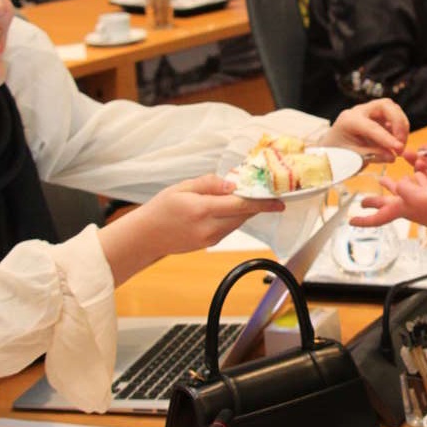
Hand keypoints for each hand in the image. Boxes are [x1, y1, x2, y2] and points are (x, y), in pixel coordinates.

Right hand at [99, 174, 282, 286]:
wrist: (146, 237)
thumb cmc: (161, 209)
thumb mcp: (181, 188)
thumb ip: (208, 184)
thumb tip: (232, 183)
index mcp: (202, 210)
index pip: (240, 205)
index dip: (263, 203)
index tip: (279, 200)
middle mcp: (209, 228)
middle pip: (244, 215)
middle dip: (258, 204)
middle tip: (268, 191)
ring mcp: (210, 239)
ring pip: (238, 222)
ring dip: (246, 210)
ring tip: (248, 196)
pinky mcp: (210, 243)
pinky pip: (229, 228)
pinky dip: (234, 217)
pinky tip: (230, 207)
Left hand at [326, 99, 409, 158]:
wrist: (332, 150)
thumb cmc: (338, 155)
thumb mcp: (352, 159)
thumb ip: (372, 156)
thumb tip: (392, 156)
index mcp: (349, 120)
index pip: (372, 126)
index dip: (387, 138)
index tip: (398, 149)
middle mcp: (359, 111)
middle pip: (385, 105)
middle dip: (398, 123)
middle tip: (401, 144)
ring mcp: (369, 112)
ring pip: (392, 109)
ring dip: (401, 126)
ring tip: (400, 147)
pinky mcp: (378, 117)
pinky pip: (393, 118)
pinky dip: (399, 129)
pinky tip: (397, 143)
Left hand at [351, 172, 426, 252]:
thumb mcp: (420, 197)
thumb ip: (406, 189)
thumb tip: (397, 182)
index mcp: (403, 209)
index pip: (379, 217)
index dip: (364, 219)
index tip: (351, 221)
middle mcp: (409, 207)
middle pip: (387, 204)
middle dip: (375, 202)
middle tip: (362, 201)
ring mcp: (420, 203)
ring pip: (402, 193)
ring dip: (392, 187)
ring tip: (384, 181)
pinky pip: (419, 186)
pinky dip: (415, 180)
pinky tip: (415, 174)